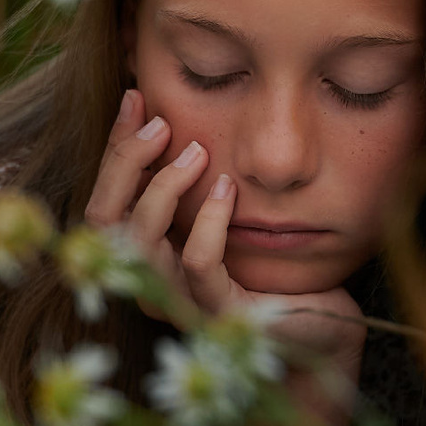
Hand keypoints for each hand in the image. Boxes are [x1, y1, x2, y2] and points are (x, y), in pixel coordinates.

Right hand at [83, 89, 366, 362]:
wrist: (322, 327)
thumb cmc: (270, 268)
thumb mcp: (223, 215)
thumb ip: (193, 180)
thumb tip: (174, 109)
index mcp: (144, 259)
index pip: (104, 202)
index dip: (113, 149)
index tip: (135, 98)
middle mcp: (150, 285)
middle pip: (104, 223)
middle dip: (124, 164)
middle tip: (160, 124)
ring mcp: (181, 305)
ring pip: (141, 244)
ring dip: (163, 188)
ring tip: (196, 151)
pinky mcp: (220, 316)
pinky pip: (198, 264)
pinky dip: (208, 220)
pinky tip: (227, 188)